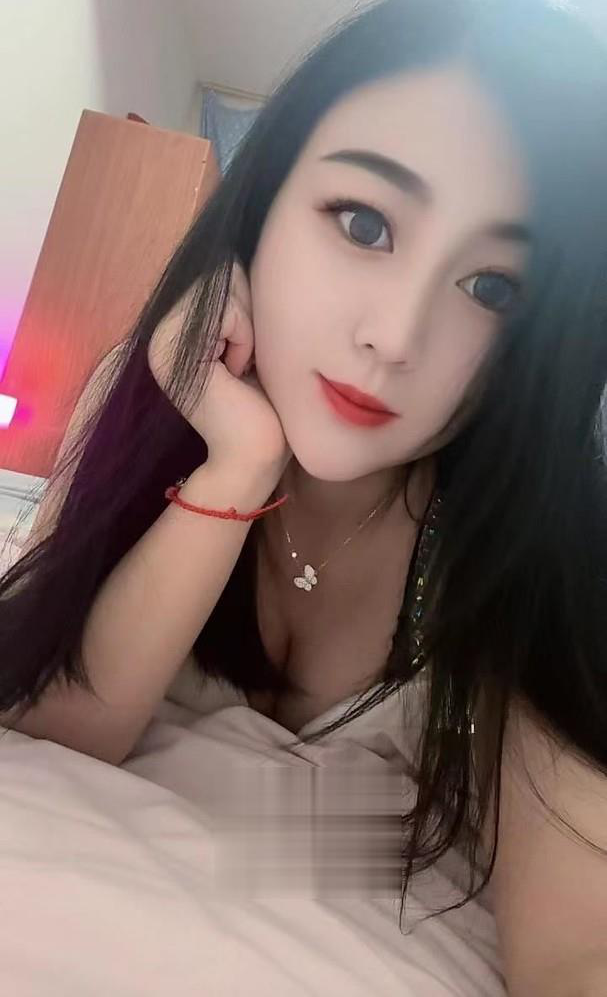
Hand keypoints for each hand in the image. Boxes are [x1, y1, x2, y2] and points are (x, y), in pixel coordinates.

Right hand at [148, 261, 290, 486]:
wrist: (254, 458)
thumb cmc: (264, 404)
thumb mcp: (252, 341)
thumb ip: (240, 301)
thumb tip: (245, 251)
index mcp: (177, 327)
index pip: (223, 271)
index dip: (250, 305)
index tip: (246, 353)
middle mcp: (161, 330)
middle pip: (224, 273)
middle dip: (250, 313)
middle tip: (244, 361)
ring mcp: (163, 339)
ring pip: (227, 289)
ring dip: (249, 328)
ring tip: (240, 368)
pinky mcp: (176, 351)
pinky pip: (229, 312)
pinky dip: (246, 339)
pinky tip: (237, 374)